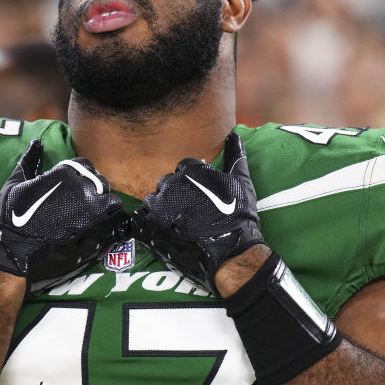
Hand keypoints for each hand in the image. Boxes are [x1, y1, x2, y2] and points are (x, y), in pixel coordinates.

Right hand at [0, 140, 127, 290]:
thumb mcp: (17, 180)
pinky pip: (110, 210)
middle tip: (85, 199)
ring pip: (108, 194)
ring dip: (103, 200)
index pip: (85, 164)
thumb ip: (29, 159)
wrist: (16, 243)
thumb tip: (35, 143)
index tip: (76, 184)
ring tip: (94, 209)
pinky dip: (108, 213)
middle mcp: (78, 184)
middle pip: (99, 179)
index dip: (82, 173)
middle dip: (94, 188)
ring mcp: (86, 204)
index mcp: (62, 172)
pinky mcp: (90, 222)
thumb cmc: (12, 213)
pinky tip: (99, 219)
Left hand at [133, 133, 263, 294]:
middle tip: (190, 210)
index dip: (192, 180)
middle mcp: (172, 184)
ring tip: (176, 221)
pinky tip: (164, 230)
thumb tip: (234, 134)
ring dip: (162, 208)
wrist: (232, 250)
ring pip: (154, 200)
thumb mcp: (242, 181)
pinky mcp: (153, 226)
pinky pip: (143, 218)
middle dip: (176, 194)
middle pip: (167, 183)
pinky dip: (150, 222)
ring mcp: (161, 206)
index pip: (183, 167)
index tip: (199, 193)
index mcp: (190, 171)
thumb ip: (235, 154)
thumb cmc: (238, 215)